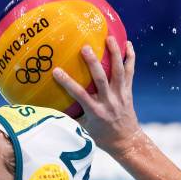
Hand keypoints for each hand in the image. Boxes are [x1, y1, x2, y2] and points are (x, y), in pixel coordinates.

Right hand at [52, 36, 143, 156]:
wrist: (127, 142)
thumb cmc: (102, 137)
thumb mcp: (84, 130)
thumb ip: (70, 118)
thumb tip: (50, 107)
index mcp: (95, 112)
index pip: (80, 95)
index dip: (68, 83)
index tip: (56, 71)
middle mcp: (108, 102)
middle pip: (101, 79)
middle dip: (93, 63)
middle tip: (85, 47)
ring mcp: (120, 95)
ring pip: (118, 72)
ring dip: (115, 54)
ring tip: (110, 37)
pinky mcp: (128, 91)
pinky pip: (130, 72)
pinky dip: (130, 58)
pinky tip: (129, 44)